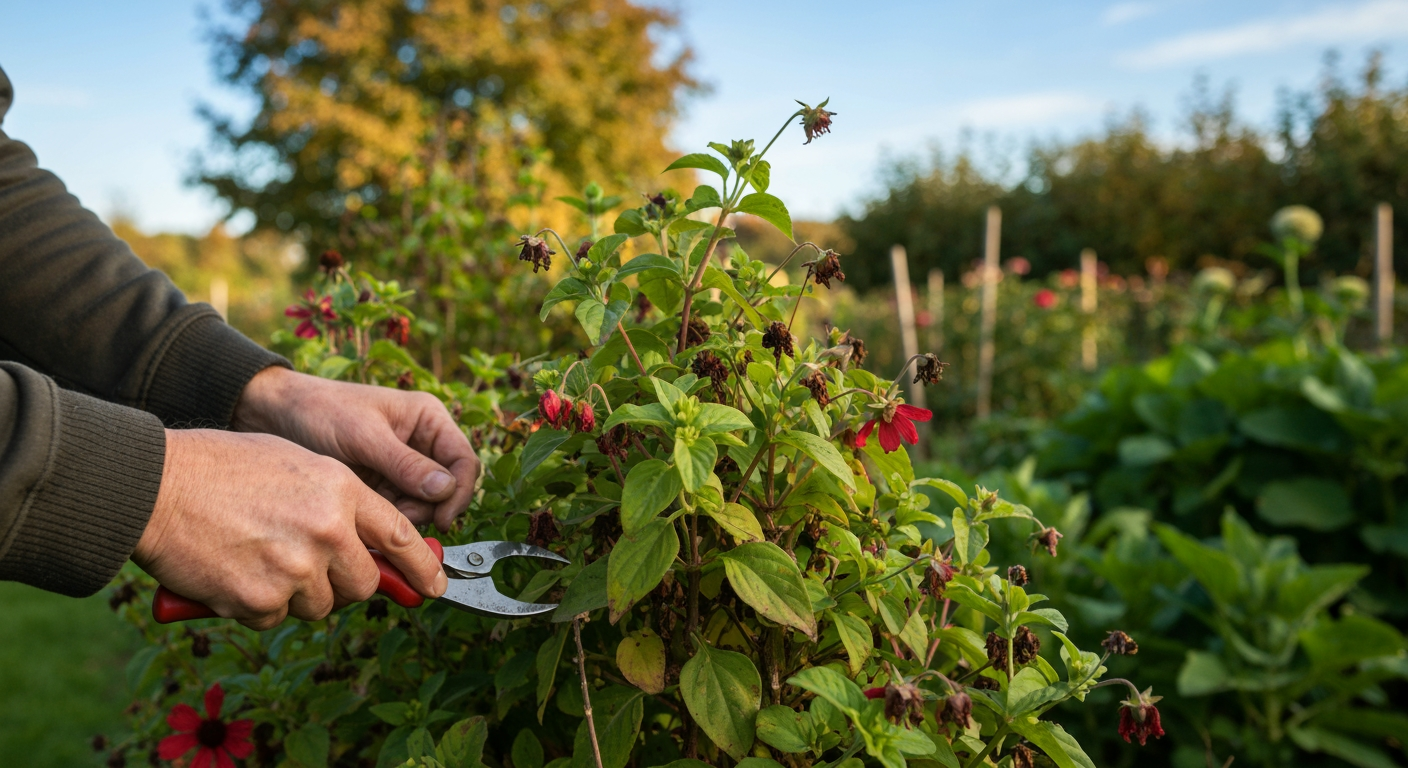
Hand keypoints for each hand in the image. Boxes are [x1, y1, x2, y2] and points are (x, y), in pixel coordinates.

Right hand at [134, 429, 447, 629]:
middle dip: (346, 585)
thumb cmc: (220, 468)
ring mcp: (296, 568)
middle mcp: (328, 530)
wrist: (156, 485)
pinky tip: (233, 571)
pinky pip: (275, 618)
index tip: (436, 585)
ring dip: (296, 594)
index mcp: (342, 490)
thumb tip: (369, 543)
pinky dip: (256, 604)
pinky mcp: (260, 600)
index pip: (400, 536)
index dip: (423, 566)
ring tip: (260, 557)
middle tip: (315, 571)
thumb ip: (339, 502)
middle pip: (364, 584)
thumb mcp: (297, 465)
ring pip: (320, 605)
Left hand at [231, 367, 479, 530]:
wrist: (272, 415)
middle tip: (398, 522)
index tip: (441, 520)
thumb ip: (405, 464)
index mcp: (427, 419)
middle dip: (427, 509)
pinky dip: (386, 519)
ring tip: (373, 518)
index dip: (459, 493)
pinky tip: (364, 521)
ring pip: (423, 505)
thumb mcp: (363, 436)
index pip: (463, 461)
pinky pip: (397, 510)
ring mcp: (401, 466)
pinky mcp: (381, 484)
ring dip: (405, 517)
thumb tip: (447, 489)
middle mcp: (421, 443)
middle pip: (446, 489)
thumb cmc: (319, 411)